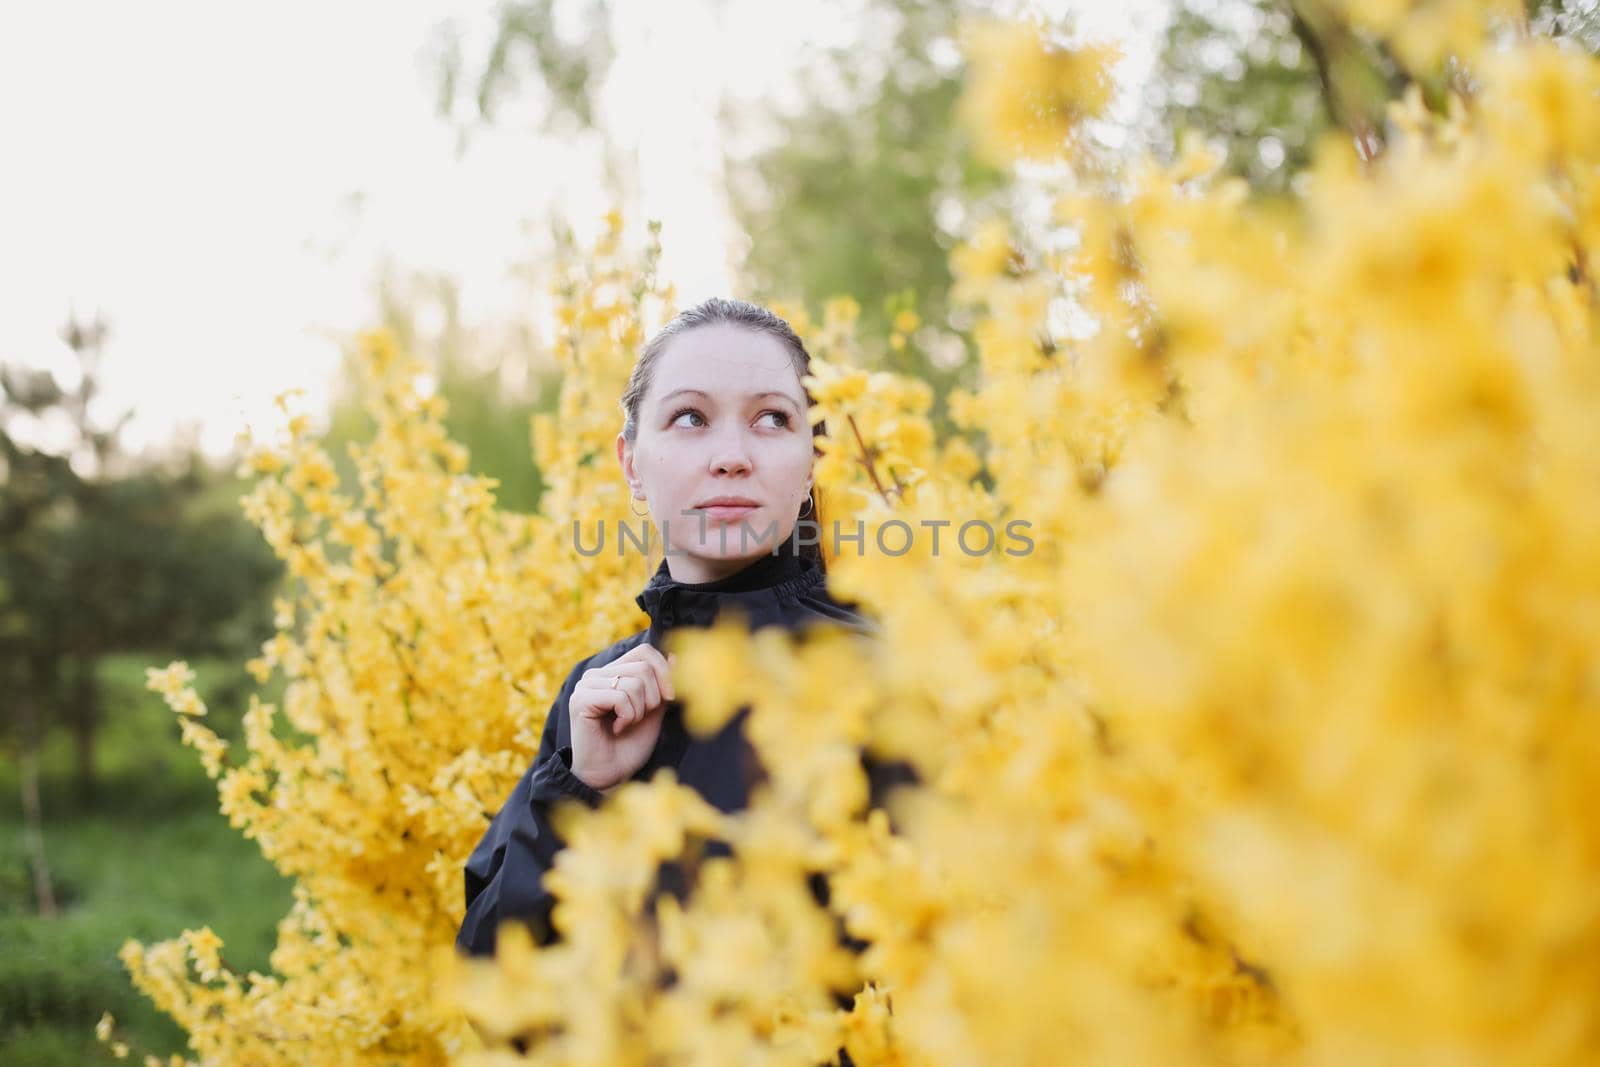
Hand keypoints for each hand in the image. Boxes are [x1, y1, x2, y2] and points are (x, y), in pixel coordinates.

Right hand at [568, 645, 675, 791]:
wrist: (609, 775)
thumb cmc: (629, 745)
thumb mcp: (653, 711)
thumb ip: (662, 685)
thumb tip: (675, 657)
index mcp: (613, 672)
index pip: (644, 652)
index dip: (664, 672)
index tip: (670, 698)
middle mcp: (597, 674)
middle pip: (643, 666)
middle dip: (653, 697)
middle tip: (640, 718)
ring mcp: (586, 685)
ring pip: (634, 683)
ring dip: (639, 711)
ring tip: (626, 725)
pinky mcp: (581, 700)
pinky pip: (620, 697)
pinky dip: (628, 716)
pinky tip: (616, 729)